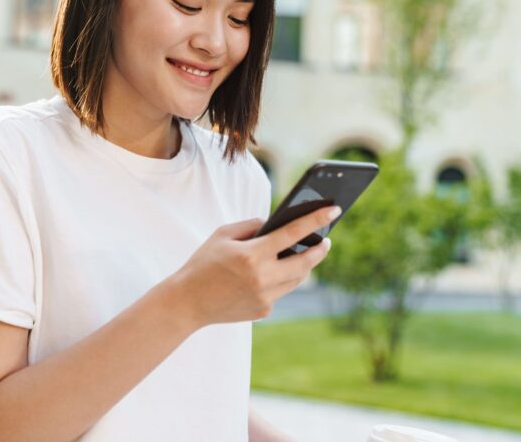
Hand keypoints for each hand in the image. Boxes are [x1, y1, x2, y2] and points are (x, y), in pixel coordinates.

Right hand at [172, 205, 341, 327]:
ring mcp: (265, 297)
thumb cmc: (203, 263)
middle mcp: (263, 278)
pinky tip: (274, 272)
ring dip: (304, 265)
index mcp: (252, 255)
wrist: (187, 303)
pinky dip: (280, 279)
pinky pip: (280, 290)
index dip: (316, 220)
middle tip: (326, 240)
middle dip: (320, 249)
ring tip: (307, 253)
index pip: (293, 233)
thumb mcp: (222, 235)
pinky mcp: (263, 310)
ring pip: (297, 278)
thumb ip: (251, 226)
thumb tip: (274, 225)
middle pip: (305, 262)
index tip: (334, 210)